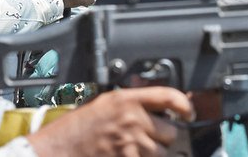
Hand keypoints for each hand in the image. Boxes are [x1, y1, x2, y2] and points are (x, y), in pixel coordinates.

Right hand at [27, 87, 194, 156]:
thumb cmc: (76, 128)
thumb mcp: (103, 103)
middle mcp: (132, 120)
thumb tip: (156, 103)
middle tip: (145, 136)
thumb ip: (130, 101)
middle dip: (162, 135)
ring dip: (153, 152)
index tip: (189, 112)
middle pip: (171, 131)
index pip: (168, 97)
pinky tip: (126, 154)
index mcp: (125, 100)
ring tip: (131, 148)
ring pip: (162, 152)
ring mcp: (132, 144)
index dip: (185, 105)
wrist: (58, 150)